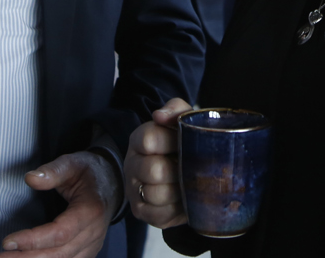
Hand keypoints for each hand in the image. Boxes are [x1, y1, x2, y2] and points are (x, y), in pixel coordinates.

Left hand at [0, 151, 119, 256]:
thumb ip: (52, 171)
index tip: (8, 241)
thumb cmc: (90, 173)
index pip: (60, 232)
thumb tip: (30, 178)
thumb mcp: (73, 163)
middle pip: (59, 254)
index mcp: (91, 210)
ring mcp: (92, 246)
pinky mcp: (86, 253)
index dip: (33, 240)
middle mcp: (93, 233)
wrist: (112, 183)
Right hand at [125, 98, 188, 228]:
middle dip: (179, 170)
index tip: (186, 143)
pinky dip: (176, 209)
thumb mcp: (183, 120)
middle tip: (192, 167)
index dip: (172, 142)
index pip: (149, 139)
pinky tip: (183, 199)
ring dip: (179, 191)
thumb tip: (159, 115)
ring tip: (189, 184)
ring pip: (157, 194)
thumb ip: (175, 109)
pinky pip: (159, 215)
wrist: (187, 170)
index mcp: (139, 139)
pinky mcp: (142, 211)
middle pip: (154, 170)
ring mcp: (134, 189)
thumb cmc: (183, 142)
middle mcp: (132, 164)